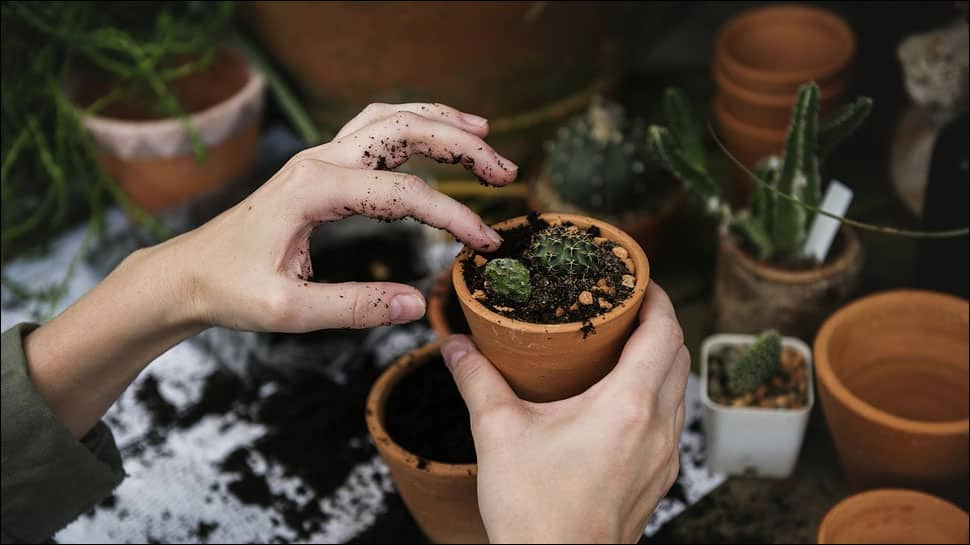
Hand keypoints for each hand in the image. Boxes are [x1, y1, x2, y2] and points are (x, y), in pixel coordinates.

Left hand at [153, 102, 517, 331]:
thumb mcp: (289, 311)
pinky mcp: (320, 168)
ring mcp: (319, 158)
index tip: (485, 243)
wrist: (188, 273)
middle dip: (461, 144)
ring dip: (440, 123)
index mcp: (313, 190)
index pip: (403, 194)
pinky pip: (374, 131)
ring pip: (390, 120)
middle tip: (505, 171)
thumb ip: (355, 307)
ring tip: (484, 134)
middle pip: (404, 130)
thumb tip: (416, 305)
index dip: (453, 216)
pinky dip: (413, 127)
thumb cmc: (230, 289)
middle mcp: (319, 161)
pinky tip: (436, 136)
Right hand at [441, 283, 688, 543]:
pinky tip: (619, 399)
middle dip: (658, 322)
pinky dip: (655, 394)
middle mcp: (657, 427)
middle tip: (623, 306)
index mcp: (627, 405)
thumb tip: (456, 345)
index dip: (656, 297)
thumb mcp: (497, 433)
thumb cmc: (534, 511)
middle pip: (678, 354)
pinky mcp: (658, 478)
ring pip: (678, 388)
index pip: (664, 331)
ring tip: (620, 346)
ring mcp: (664, 456)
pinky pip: (670, 419)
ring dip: (659, 359)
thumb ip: (477, 380)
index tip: (637, 279)